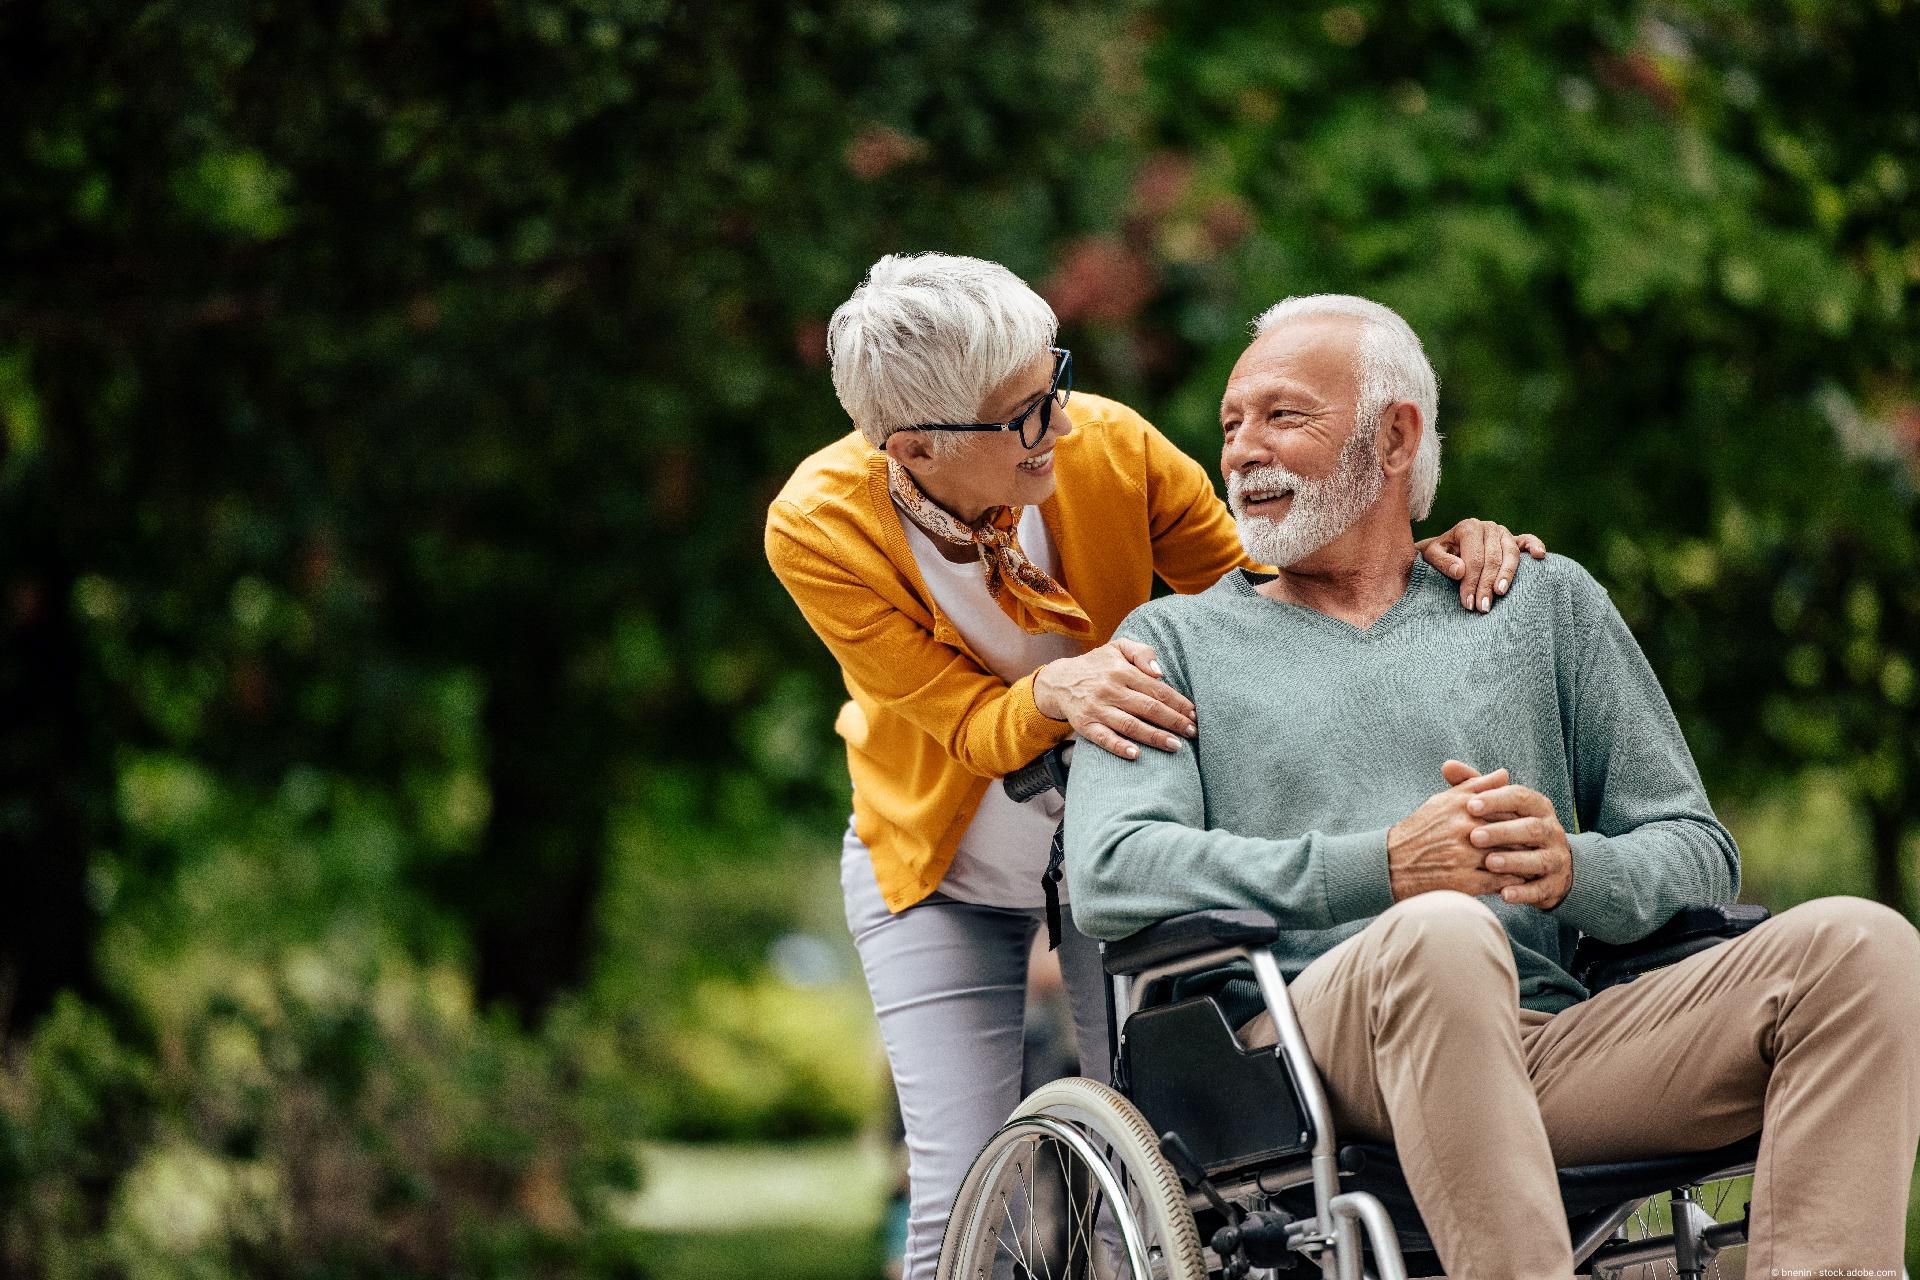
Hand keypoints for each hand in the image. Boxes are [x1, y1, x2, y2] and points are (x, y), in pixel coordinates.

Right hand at [1032, 638, 1196, 759]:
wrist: (1059, 681)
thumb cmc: (1097, 665)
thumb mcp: (1118, 648)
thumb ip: (1142, 653)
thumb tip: (1160, 673)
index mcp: (1121, 670)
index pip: (1157, 689)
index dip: (1178, 703)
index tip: (1194, 715)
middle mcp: (1110, 689)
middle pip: (1148, 708)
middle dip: (1173, 722)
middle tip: (1192, 732)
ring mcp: (1097, 709)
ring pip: (1130, 725)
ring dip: (1154, 736)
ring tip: (1175, 746)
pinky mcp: (1085, 725)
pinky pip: (1103, 738)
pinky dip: (1119, 746)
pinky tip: (1136, 754)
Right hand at [1386, 762, 1525, 900]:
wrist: (1392, 865)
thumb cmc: (1420, 830)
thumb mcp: (1443, 801)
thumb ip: (1475, 786)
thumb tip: (1504, 774)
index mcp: (1461, 807)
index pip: (1504, 807)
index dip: (1521, 815)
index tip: (1531, 821)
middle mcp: (1463, 829)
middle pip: (1509, 832)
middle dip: (1525, 839)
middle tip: (1539, 843)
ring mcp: (1464, 856)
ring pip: (1507, 857)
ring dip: (1522, 861)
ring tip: (1532, 861)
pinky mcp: (1464, 882)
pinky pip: (1499, 881)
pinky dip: (1511, 881)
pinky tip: (1516, 879)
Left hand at [1415, 520, 1546, 613]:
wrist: (1446, 547)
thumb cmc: (1439, 554)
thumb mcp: (1431, 556)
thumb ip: (1442, 562)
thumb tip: (1460, 571)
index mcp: (1468, 527)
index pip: (1474, 559)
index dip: (1471, 582)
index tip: (1468, 603)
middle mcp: (1488, 527)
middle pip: (1492, 559)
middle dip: (1487, 585)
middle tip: (1483, 607)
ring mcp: (1503, 532)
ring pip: (1510, 555)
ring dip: (1507, 576)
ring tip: (1500, 592)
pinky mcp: (1514, 539)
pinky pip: (1527, 540)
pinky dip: (1535, 546)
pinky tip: (1540, 556)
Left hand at [1465, 781, 1573, 908]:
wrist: (1547, 866)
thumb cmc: (1512, 829)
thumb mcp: (1497, 808)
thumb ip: (1474, 787)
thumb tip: (1447, 766)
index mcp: (1537, 807)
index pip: (1520, 797)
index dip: (1497, 800)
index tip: (1471, 805)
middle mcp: (1550, 830)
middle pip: (1531, 828)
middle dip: (1502, 831)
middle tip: (1473, 837)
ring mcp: (1555, 857)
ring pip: (1539, 858)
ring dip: (1513, 861)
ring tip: (1488, 863)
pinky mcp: (1554, 883)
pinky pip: (1541, 888)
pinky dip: (1524, 893)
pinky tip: (1504, 895)